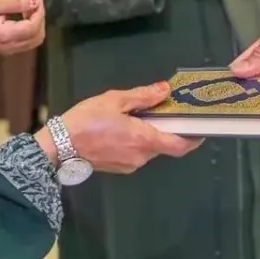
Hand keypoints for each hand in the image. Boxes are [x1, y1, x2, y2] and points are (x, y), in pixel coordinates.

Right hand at [0, 0, 45, 54]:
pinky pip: (27, 42)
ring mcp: (8, 50)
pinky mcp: (7, 50)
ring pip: (34, 41)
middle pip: (37, 37)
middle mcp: (8, 47)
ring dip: (36, 25)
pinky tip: (22, 17)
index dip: (39, 13)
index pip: (32, 28)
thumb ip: (16, 3)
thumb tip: (35, 2)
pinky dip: (30, 30)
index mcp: (4, 36)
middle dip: (40, 19)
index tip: (37, 0)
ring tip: (26, 9)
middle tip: (32, 4)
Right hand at [37, 82, 202, 173]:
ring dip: (147, 135)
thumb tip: (166, 90)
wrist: (59, 147)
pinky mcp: (118, 168)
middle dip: (164, 129)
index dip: (193, 139)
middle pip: (163, 145)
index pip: (179, 146)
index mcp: (144, 139)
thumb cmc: (87, 121)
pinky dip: (135, 142)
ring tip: (133, 117)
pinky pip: (134, 154)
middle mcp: (141, 157)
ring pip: (148, 149)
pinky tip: (120, 130)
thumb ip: (143, 96)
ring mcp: (130, 165)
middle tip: (158, 111)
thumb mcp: (114, 100)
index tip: (201, 128)